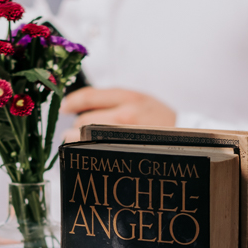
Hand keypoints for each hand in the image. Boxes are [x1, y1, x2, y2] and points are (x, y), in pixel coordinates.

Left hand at [60, 87, 176, 141]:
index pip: (90, 96)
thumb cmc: (158, 118)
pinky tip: (88, 150)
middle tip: (74, 131)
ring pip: (88, 137)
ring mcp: (126, 134)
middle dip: (75, 127)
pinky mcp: (126, 150)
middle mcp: (127, 114)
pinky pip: (98, 151)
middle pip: (84, 121)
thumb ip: (112, 100)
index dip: (72, 102)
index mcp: (129, 97)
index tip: (64, 107)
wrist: (184, 134)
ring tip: (81, 141)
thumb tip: (77, 106)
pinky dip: (88, 150)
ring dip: (78, 140)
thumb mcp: (139, 99)